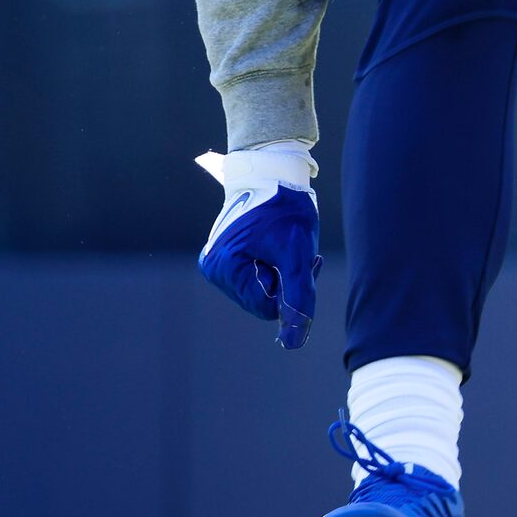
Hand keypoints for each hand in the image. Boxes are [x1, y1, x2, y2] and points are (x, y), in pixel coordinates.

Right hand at [196, 144, 319, 349]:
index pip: (267, 309)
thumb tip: (294, 342)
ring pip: (259, 293)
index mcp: (225, 266)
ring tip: (283, 245)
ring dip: (279, 274)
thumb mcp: (298, 253)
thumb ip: (298, 298)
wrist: (274, 174)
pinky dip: (271, 268)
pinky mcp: (223, 260)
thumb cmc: (286, 209)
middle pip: (261, 302)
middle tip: (294, 250)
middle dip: (283, 281)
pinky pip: (254, 280)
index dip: (291, 288)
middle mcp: (213, 269)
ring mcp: (216, 265)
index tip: (303, 259)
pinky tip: (274, 246)